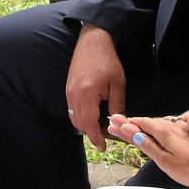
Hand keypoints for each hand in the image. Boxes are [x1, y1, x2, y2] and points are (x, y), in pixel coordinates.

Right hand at [66, 23, 124, 150]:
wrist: (94, 42)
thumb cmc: (108, 61)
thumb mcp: (118, 85)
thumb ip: (117, 106)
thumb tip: (120, 123)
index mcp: (87, 95)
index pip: (89, 124)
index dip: (96, 138)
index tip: (102, 147)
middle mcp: (74, 96)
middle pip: (80, 124)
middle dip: (93, 132)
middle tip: (107, 133)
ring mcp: (69, 92)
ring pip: (75, 118)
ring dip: (87, 124)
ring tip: (102, 123)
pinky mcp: (68, 89)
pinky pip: (73, 109)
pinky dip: (82, 116)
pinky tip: (95, 113)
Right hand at [108, 113, 188, 186]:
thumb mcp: (164, 160)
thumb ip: (147, 144)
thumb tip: (130, 132)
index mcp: (165, 131)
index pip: (141, 123)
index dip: (126, 124)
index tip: (113, 123)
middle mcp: (175, 125)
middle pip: (150, 122)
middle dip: (133, 124)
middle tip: (118, 125)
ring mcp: (185, 128)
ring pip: (162, 123)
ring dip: (148, 125)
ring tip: (136, 128)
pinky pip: (174, 127)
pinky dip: (163, 129)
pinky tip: (161, 132)